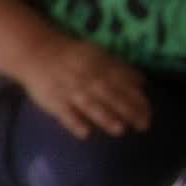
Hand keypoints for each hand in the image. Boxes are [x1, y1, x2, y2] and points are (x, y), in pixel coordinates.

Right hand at [13, 36, 151, 137]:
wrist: (36, 52)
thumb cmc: (73, 57)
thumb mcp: (97, 55)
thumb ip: (119, 68)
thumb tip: (142, 81)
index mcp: (98, 66)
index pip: (121, 82)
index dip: (136, 97)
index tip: (149, 111)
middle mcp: (86, 78)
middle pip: (110, 95)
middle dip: (127, 110)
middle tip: (143, 125)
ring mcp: (69, 90)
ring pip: (89, 105)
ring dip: (105, 117)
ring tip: (120, 129)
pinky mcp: (53, 101)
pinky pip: (64, 113)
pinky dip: (74, 122)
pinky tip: (85, 133)